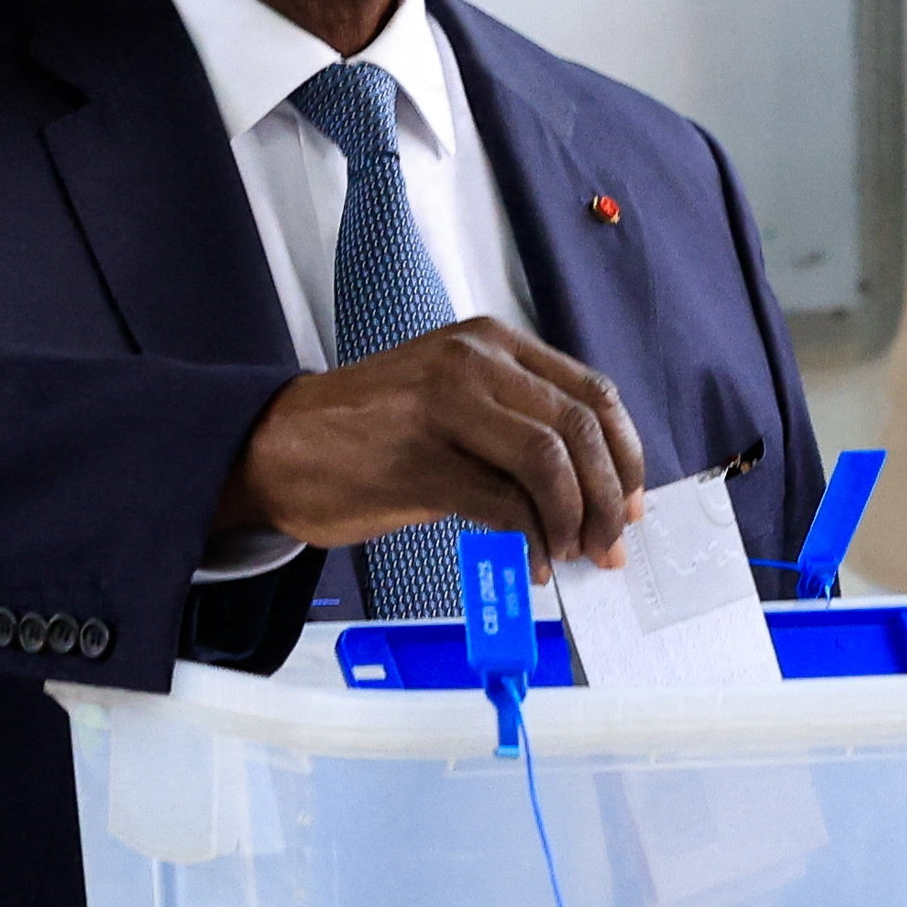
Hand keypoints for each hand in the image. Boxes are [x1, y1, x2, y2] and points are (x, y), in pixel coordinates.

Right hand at [219, 319, 646, 568]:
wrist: (274, 445)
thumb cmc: (363, 430)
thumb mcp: (450, 401)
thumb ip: (514, 426)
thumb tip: (587, 491)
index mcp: (489, 344)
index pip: (590, 392)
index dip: (625, 454)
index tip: (632, 501)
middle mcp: (471, 363)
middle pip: (578, 428)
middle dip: (608, 495)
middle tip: (609, 543)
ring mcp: (443, 409)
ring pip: (549, 461)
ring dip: (574, 519)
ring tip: (571, 553)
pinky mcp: (418, 462)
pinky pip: (502, 504)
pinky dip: (531, 540)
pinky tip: (533, 562)